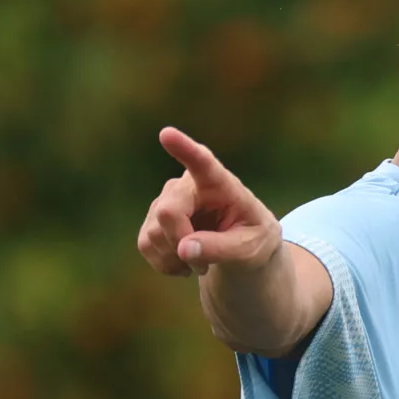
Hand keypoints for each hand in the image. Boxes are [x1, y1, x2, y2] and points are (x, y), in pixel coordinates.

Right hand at [138, 127, 280, 276]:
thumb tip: (183, 248)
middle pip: (169, 211)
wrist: (242, 248)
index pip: (203, 162)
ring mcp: (167, 200)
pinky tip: (184, 263)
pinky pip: (145, 244)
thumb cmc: (253, 239)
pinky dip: (165, 263)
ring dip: (175, 257)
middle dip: (181, 243)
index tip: (166, 134)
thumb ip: (221, 248)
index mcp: (221, 183)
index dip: (184, 148)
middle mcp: (189, 185)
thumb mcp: (250, 249)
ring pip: (154, 232)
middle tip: (204, 265)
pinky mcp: (153, 219)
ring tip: (201, 261)